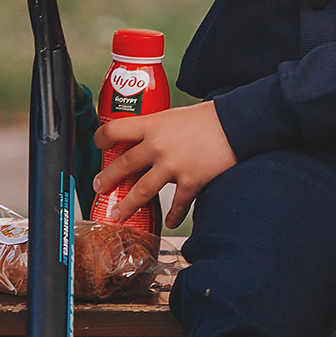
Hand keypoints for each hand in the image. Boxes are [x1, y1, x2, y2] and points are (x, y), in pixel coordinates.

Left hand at [93, 101, 234, 227]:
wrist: (238, 123)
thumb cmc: (210, 116)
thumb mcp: (176, 114)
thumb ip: (159, 128)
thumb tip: (148, 139)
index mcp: (153, 125)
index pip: (114, 130)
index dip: (101, 138)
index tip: (98, 144)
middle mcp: (158, 146)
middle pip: (122, 166)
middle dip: (106, 179)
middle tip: (98, 187)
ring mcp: (173, 166)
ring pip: (141, 192)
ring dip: (126, 205)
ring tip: (118, 214)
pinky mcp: (190, 181)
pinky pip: (177, 205)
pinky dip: (174, 216)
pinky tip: (171, 222)